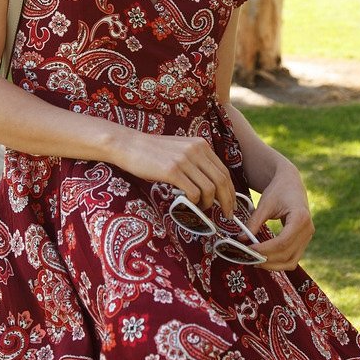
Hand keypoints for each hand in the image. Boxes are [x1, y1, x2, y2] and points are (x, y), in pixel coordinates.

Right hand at [116, 132, 236, 217]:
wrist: (129, 145)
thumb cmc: (153, 152)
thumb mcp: (180, 149)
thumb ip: (196, 162)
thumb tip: (211, 186)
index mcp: (201, 145)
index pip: (224, 171)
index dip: (231, 191)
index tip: (231, 204)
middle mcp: (196, 150)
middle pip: (222, 181)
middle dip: (227, 201)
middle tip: (227, 214)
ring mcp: (184, 160)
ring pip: (209, 188)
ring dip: (209, 204)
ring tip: (203, 210)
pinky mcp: (172, 171)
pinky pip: (193, 192)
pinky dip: (194, 202)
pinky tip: (189, 204)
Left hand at [246, 165, 314, 270]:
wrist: (290, 183)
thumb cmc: (278, 190)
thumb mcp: (265, 204)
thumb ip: (254, 222)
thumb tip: (241, 239)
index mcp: (300, 218)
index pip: (282, 242)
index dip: (265, 249)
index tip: (249, 250)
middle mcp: (308, 229)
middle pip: (287, 254)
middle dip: (267, 260)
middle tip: (248, 258)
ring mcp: (307, 237)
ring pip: (291, 261)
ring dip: (273, 265)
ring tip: (255, 261)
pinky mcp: (303, 241)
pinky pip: (292, 258)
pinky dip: (279, 262)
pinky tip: (264, 259)